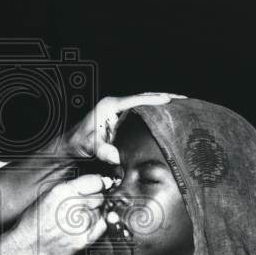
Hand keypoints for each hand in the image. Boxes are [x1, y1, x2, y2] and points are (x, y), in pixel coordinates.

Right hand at [10, 173, 109, 254]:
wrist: (29, 245)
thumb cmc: (36, 220)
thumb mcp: (48, 194)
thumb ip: (71, 186)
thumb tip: (94, 181)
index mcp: (65, 192)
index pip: (96, 182)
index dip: (99, 183)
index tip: (100, 185)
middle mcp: (75, 206)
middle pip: (100, 197)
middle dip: (94, 198)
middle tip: (82, 204)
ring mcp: (82, 224)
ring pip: (100, 212)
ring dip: (93, 212)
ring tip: (76, 217)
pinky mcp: (85, 239)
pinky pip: (101, 226)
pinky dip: (96, 224)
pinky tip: (84, 225)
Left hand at [63, 93, 187, 165]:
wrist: (69, 146)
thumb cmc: (78, 144)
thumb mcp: (88, 147)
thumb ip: (100, 149)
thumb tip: (115, 157)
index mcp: (110, 106)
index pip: (136, 99)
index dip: (154, 99)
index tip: (170, 100)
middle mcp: (116, 105)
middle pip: (145, 97)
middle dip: (165, 97)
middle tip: (186, 100)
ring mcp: (120, 110)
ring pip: (146, 103)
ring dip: (164, 103)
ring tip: (185, 105)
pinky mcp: (123, 118)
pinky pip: (144, 112)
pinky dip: (157, 112)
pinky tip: (170, 117)